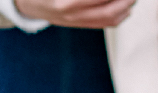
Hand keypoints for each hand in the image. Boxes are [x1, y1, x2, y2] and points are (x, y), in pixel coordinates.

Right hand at [14, 0, 134, 28]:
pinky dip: (121, 14)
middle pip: (110, 10)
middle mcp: (71, 15)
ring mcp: (76, 22)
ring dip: (127, 6)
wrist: (30, 3)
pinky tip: (126, 5)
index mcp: (65, 3)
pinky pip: (106, 23)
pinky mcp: (80, 25)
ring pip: (111, 18)